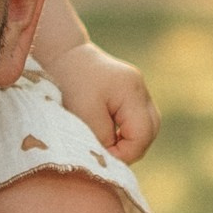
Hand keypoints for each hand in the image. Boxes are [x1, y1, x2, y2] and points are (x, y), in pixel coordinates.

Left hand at [50, 41, 159, 161]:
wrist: (61, 54)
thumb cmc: (69, 84)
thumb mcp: (84, 115)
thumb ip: (104, 139)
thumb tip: (116, 158)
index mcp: (132, 91)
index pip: (143, 134)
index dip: (126, 153)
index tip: (103, 157)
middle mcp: (140, 89)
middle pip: (151, 130)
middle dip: (132, 148)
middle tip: (108, 155)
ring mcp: (138, 89)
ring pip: (147, 125)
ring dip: (130, 140)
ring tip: (107, 145)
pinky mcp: (130, 91)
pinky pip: (137, 118)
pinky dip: (126, 130)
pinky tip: (109, 134)